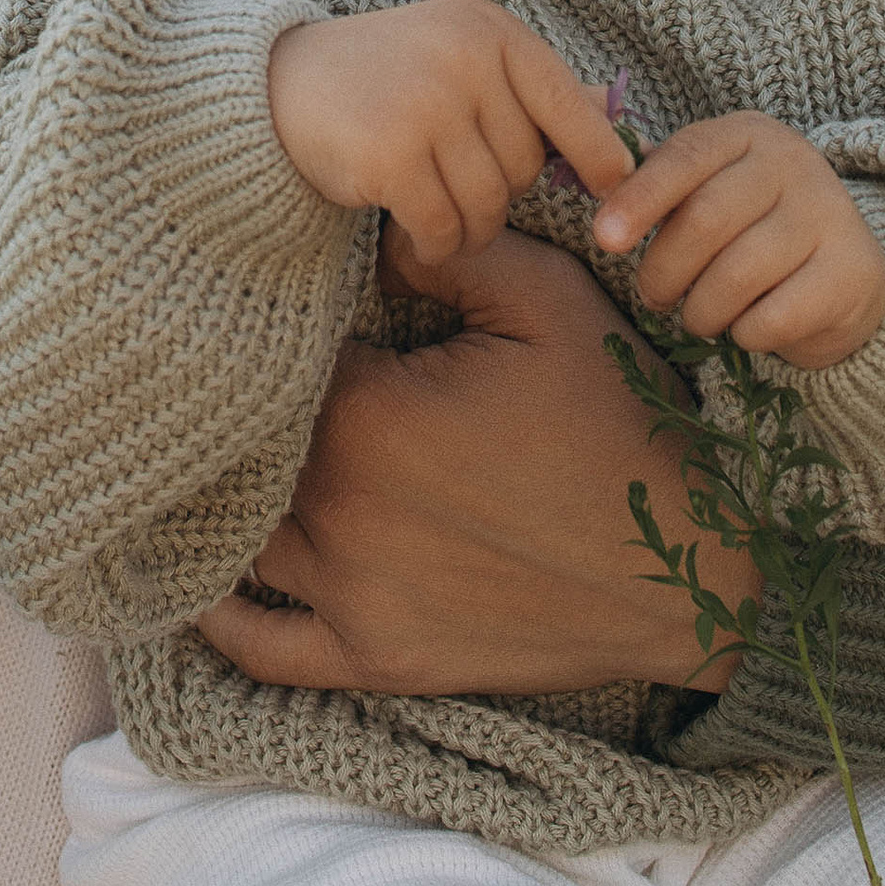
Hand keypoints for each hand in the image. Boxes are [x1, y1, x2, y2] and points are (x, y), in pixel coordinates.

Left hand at [197, 226, 758, 695]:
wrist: (689, 568)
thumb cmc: (619, 422)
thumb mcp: (548, 301)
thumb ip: (444, 250)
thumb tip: (366, 228)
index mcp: (365, 414)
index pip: (272, 356)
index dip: (275, 328)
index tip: (279, 306)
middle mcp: (335, 511)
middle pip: (242, 446)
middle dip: (244, 409)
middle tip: (240, 376)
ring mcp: (349, 596)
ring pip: (237, 536)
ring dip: (222, 497)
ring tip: (209, 460)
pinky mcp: (376, 657)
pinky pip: (263, 647)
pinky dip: (220, 616)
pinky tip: (195, 581)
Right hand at [267, 0, 633, 263]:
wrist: (278, 84)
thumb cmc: (384, 77)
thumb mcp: (460, 58)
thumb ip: (532, 91)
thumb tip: (616, 127)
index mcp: (489, 31)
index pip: (568, 101)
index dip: (598, 153)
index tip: (613, 188)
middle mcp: (464, 59)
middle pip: (525, 167)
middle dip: (498, 194)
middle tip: (455, 186)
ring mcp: (426, 104)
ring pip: (489, 204)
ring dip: (468, 228)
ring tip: (437, 213)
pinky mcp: (390, 154)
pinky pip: (444, 226)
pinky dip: (435, 244)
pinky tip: (415, 234)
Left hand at [593, 112, 884, 369]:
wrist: (845, 272)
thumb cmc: (752, 227)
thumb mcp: (707, 189)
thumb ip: (656, 182)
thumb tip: (593, 182)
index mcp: (748, 135)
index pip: (684, 159)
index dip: (638, 200)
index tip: (604, 239)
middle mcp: (794, 164)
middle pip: (704, 220)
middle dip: (663, 270)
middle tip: (653, 295)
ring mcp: (829, 216)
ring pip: (736, 275)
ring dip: (701, 310)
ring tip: (697, 316)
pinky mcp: (851, 273)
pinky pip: (772, 317)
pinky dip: (743, 334)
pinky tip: (744, 328)